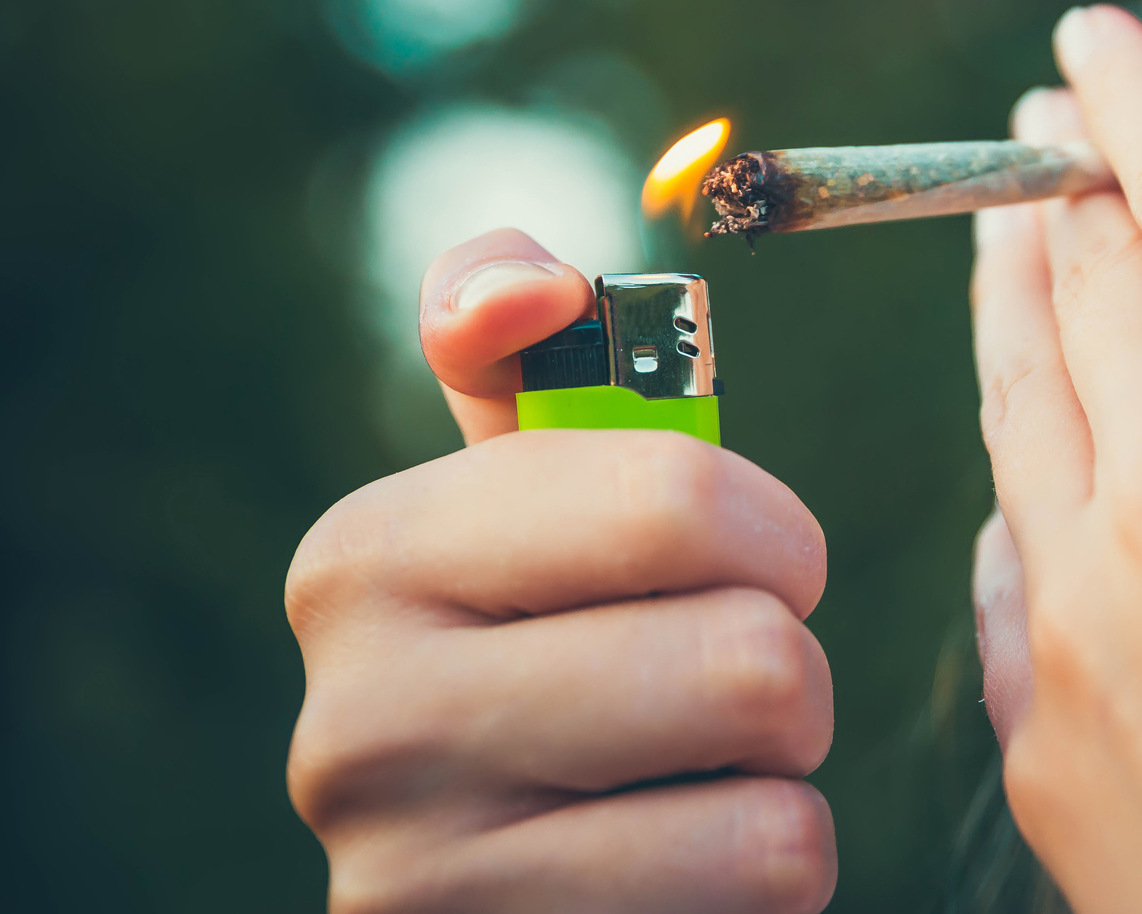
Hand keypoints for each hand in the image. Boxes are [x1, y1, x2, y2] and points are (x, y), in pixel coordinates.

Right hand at [286, 230, 836, 912]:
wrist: (499, 891)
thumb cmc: (545, 644)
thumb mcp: (517, 495)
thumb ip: (520, 350)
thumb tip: (527, 287)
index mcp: (364, 556)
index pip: (677, 497)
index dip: (770, 529)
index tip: (754, 557)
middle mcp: (356, 725)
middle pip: (751, 661)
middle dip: (786, 668)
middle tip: (731, 685)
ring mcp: (417, 882)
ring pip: (776, 806)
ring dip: (780, 785)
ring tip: (698, 779)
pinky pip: (763, 896)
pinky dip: (764, 882)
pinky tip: (679, 871)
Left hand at [969, 10, 1141, 913]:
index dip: (1129, 90)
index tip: (1085, 36)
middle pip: (1080, 272)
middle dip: (1058, 175)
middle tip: (1041, 118)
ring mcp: (1087, 609)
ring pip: (1011, 387)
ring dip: (1004, 286)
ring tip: (1003, 230)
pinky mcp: (1045, 722)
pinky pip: (1002, 541)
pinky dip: (1009, 458)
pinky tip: (1026, 452)